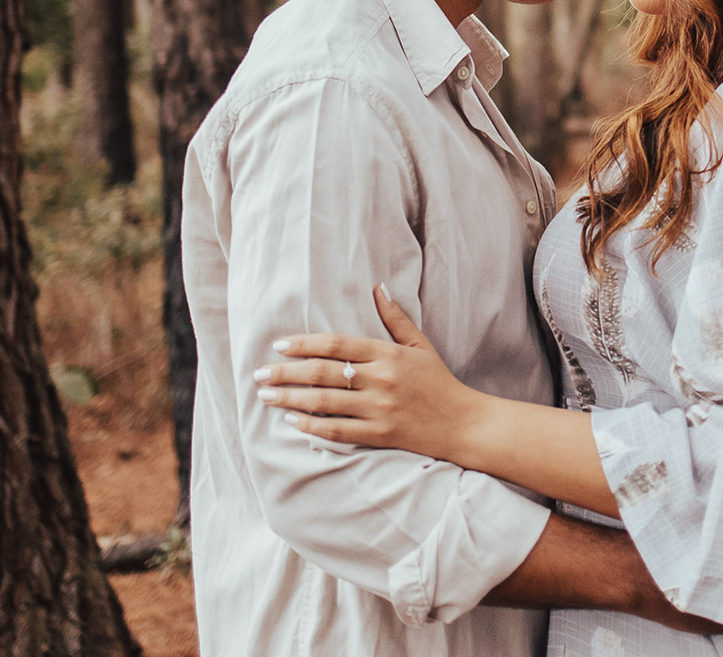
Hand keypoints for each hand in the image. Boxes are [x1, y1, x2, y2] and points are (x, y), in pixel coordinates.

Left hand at [254, 286, 480, 462]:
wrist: (463, 424)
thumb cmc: (439, 382)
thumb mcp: (420, 346)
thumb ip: (396, 318)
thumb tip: (377, 287)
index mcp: (388, 354)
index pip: (337, 344)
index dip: (304, 343)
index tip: (279, 345)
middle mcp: (381, 380)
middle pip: (322, 372)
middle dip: (285, 372)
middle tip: (259, 373)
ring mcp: (379, 409)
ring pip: (323, 402)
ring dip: (290, 398)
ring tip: (265, 395)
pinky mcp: (380, 435)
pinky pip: (337, 430)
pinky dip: (311, 425)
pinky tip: (291, 420)